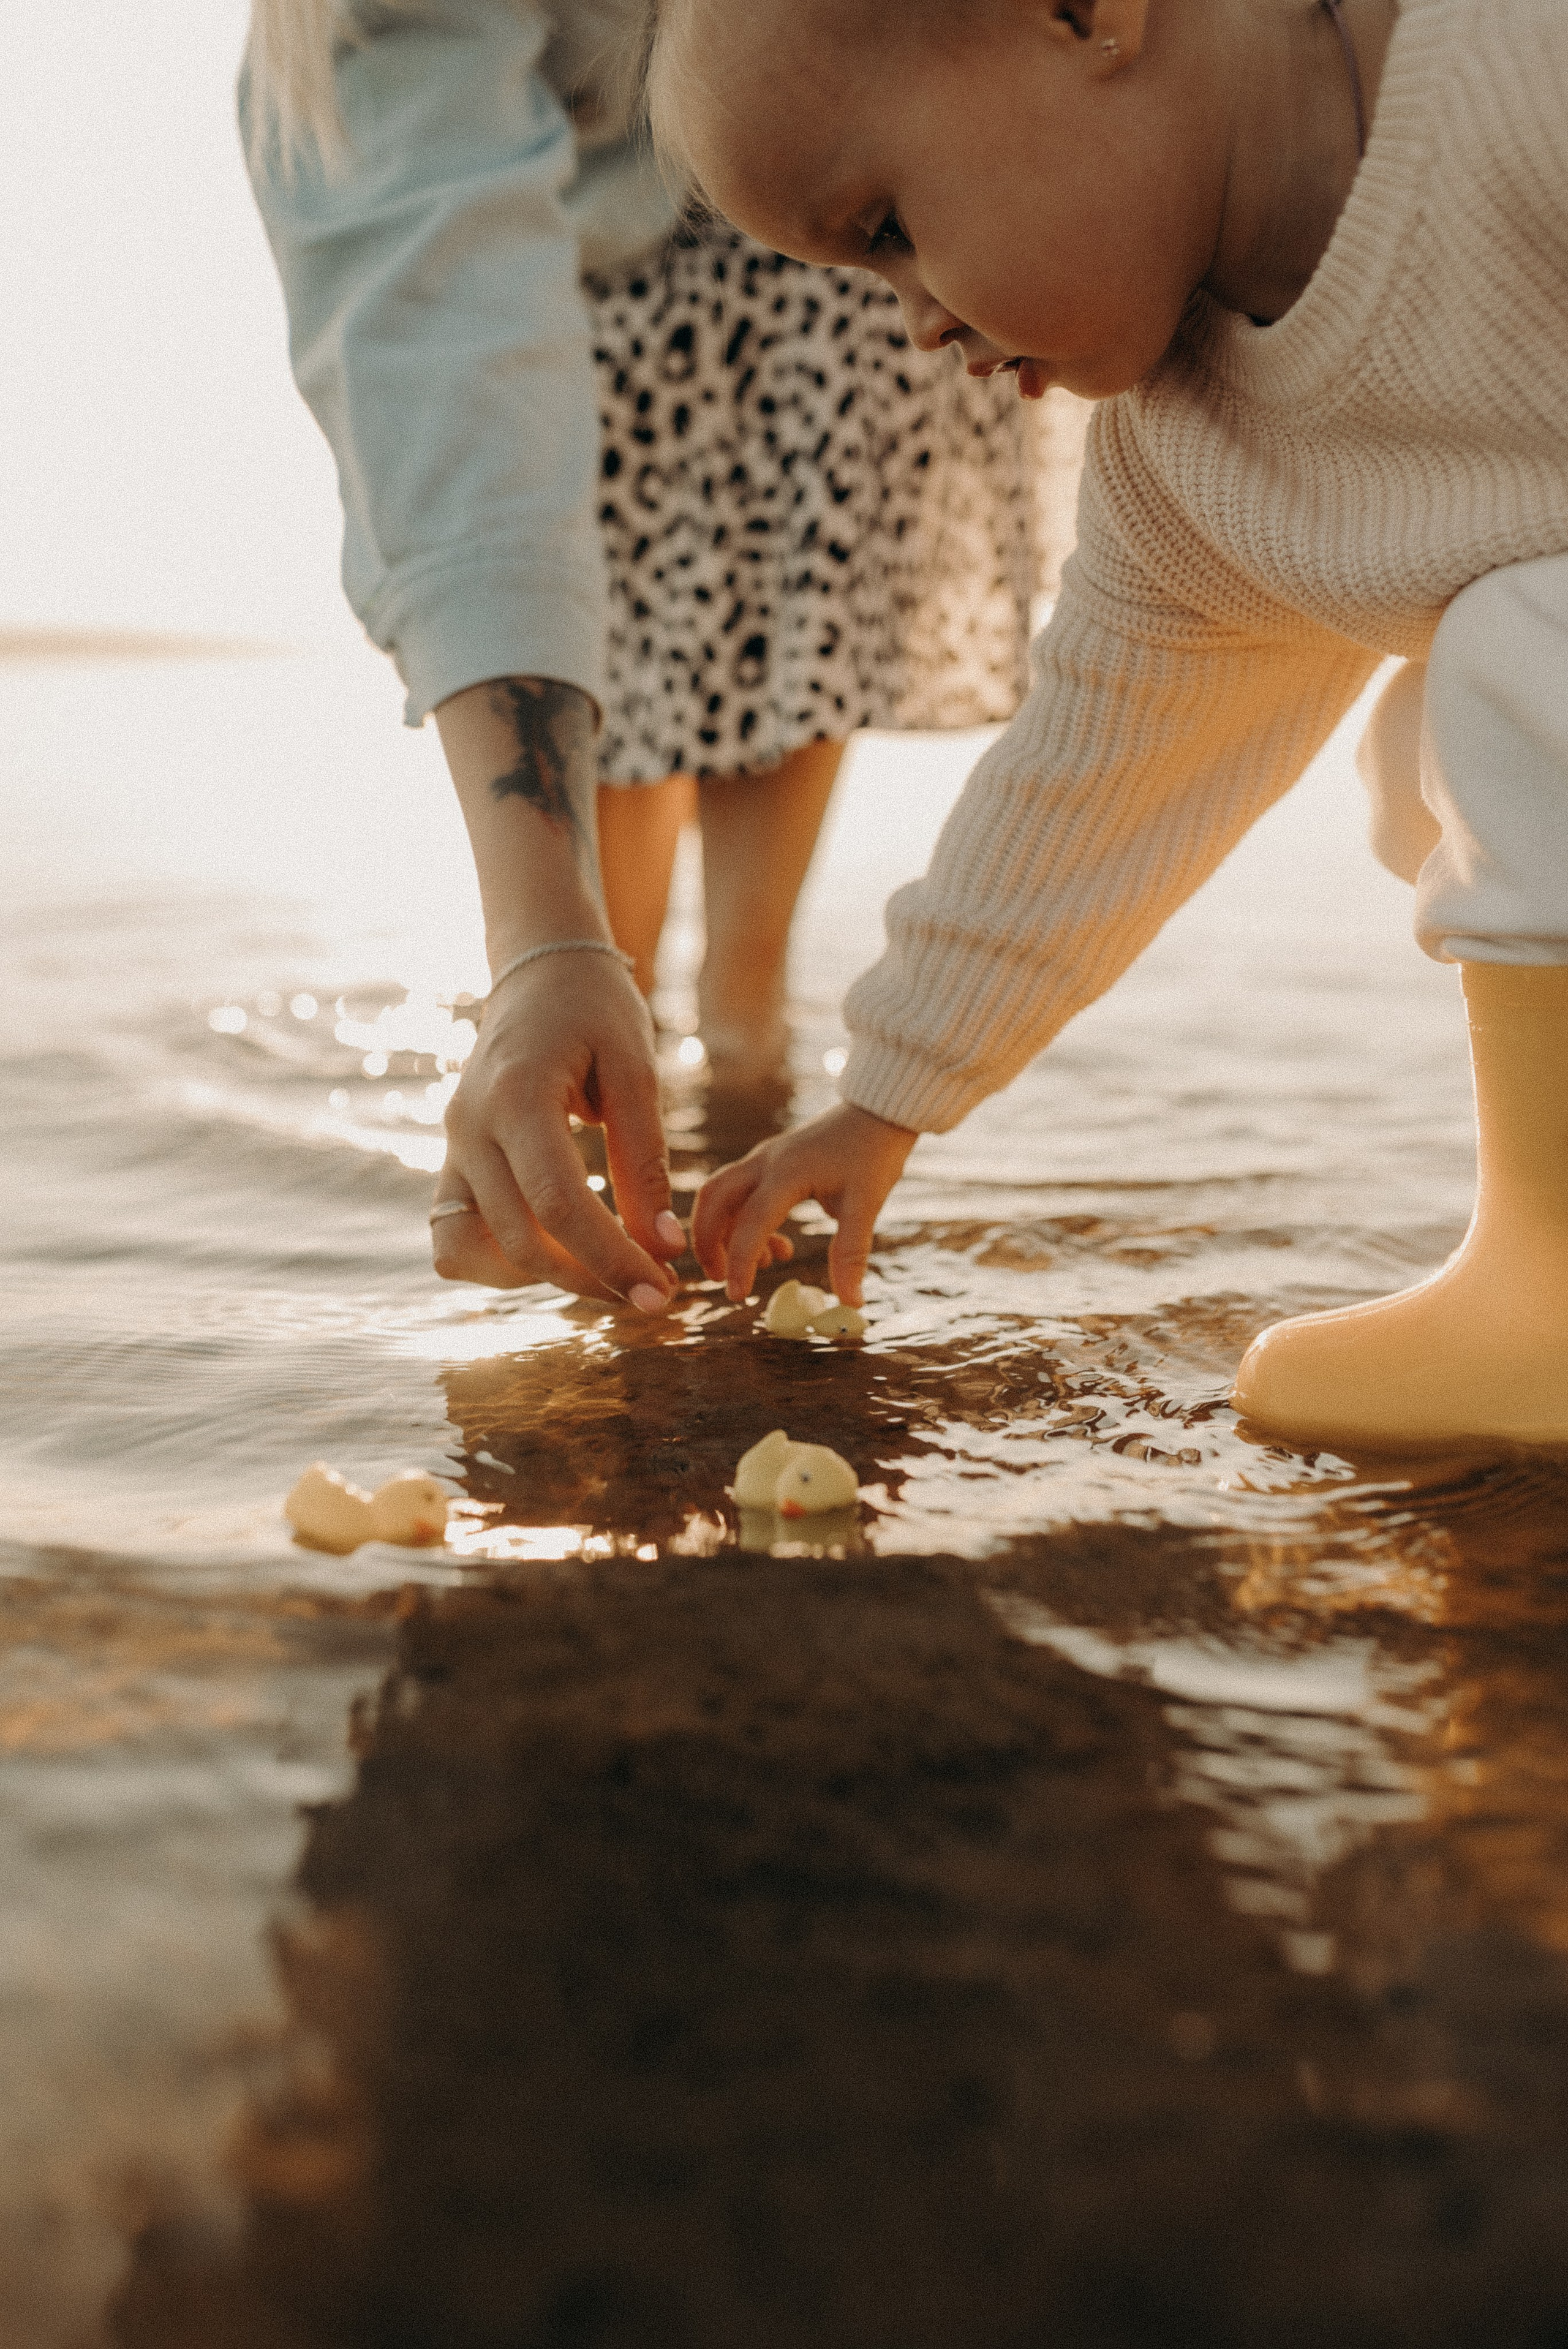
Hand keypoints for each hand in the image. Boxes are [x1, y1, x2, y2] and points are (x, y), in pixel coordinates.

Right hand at [431, 952, 684, 1306]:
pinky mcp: (453, 1161)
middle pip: (518, 1240)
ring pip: (472, 1250)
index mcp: (515, 1097)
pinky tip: (562, 1250)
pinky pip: (456, 1236)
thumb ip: (645, 1160)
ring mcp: (452, 1147)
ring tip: (610, 1271)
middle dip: (589, 1280)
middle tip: (654, 1294)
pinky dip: (503, 1260)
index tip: (661, 1291)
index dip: (610, 1259)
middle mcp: (469, 1128)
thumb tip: (662, 1246)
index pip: (557, 1204)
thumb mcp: (636, 1070)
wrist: (540, 971)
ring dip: (541, 1278)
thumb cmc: (596, 1010)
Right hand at [691, 1101, 917, 1305]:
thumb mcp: (866, 1205)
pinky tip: (777, 1247)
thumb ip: (852, 1255)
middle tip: (721, 1279)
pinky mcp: (769, 1161)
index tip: (737, 1295)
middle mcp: (765, 1161)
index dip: (739, 1261)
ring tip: (759, 1266)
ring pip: (720, 1194)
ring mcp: (763, 1158)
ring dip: (722, 1232)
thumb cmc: (874, 1154)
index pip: (750, 1221)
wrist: (877, 1112)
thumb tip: (852, 1304)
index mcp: (787, 1172)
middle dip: (708, 1242)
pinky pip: (739, 1192)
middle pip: (713, 1199)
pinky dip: (744, 1223)